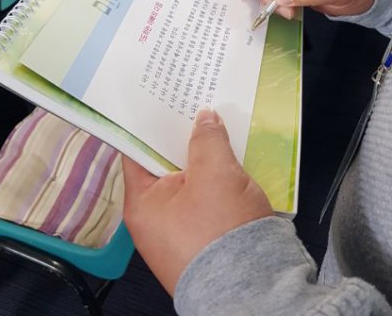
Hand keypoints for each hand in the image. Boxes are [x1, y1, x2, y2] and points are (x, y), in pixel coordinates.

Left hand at [123, 110, 272, 296]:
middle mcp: (154, 221)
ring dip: (204, 161)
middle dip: (183, 139)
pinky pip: (206, 201)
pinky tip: (233, 164)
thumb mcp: (215, 173)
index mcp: (141, 203)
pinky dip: (217, 183)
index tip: (161, 99)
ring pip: (189, 183)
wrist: (254, 291)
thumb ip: (207, 139)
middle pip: (165, 166)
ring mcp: (179, 233)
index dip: (150, 123)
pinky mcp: (204, 241)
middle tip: (196, 108)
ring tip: (219, 131)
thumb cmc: (221, 233)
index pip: (137, 151)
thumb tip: (204, 119)